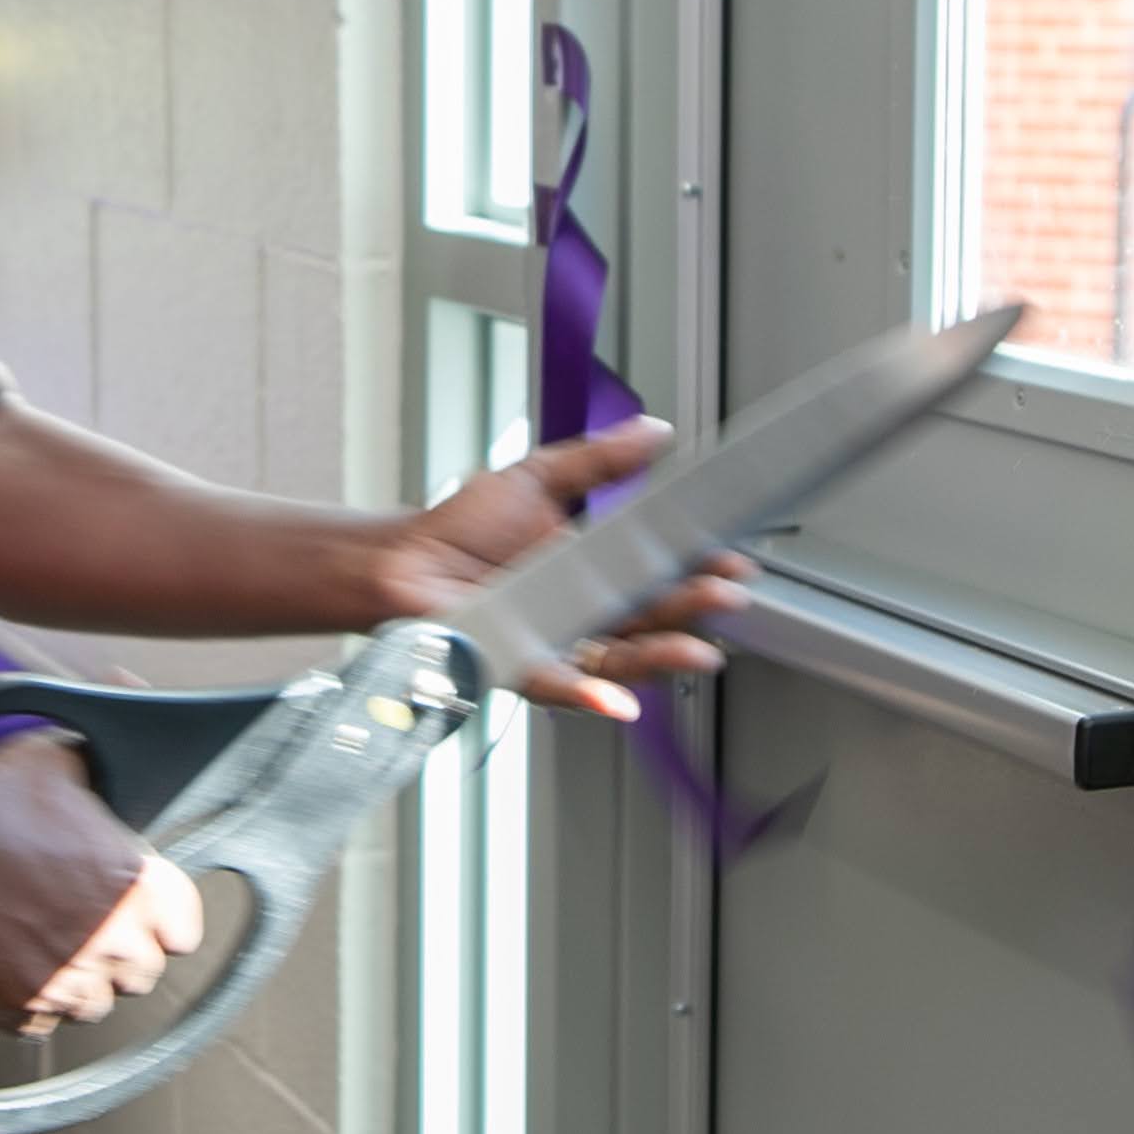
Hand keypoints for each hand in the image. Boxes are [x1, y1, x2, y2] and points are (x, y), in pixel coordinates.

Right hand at [0, 730, 209, 1033]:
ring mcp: (66, 979)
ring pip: (91, 1005)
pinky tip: (5, 963)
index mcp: (138, 884)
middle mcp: (112, 940)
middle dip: (115, 953)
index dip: (159, 922)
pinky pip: (38, 1025)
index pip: (184, 931)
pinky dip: (24, 1003)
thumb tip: (121, 710)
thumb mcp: (62, 760)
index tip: (136, 914)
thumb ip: (102, 764)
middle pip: (140, 973)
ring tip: (40, 945)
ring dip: (73, 982)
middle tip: (79, 925)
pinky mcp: (18, 1005)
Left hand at [369, 415, 749, 718]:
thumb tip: (655, 431)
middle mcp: (584, 612)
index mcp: (596, 568)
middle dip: (695, 611)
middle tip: (727, 598)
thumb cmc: (460, 528)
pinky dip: (592, 697)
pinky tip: (620, 701)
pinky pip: (563, 687)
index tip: (732, 560)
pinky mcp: (522, 666)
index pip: (662, 572)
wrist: (401, 560)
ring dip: (663, 659)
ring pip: (622, 660)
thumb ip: (599, 459)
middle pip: (653, 620)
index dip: (699, 570)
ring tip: (698, 653)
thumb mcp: (538, 477)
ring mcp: (557, 642)